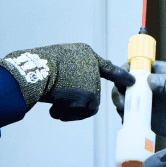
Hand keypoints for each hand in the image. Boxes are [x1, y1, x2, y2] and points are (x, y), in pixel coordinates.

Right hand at [0, 43, 133, 120]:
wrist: (34, 72)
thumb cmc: (36, 68)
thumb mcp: (56, 63)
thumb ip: (71, 73)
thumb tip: (70, 94)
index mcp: (84, 52)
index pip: (105, 66)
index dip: (118, 75)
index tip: (131, 81)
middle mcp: (92, 63)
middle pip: (91, 92)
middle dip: (76, 102)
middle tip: (57, 102)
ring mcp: (93, 79)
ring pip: (87, 104)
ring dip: (70, 109)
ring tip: (54, 102)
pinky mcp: (91, 95)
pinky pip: (84, 112)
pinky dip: (68, 114)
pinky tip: (54, 108)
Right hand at [111, 60, 165, 137]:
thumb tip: (151, 80)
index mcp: (160, 74)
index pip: (139, 66)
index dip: (128, 68)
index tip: (126, 76)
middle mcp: (150, 87)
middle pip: (126, 82)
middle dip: (119, 86)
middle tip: (122, 96)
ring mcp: (146, 102)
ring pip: (125, 98)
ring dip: (119, 100)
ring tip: (124, 107)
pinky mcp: (146, 117)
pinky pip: (130, 115)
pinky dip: (125, 116)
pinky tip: (128, 117)